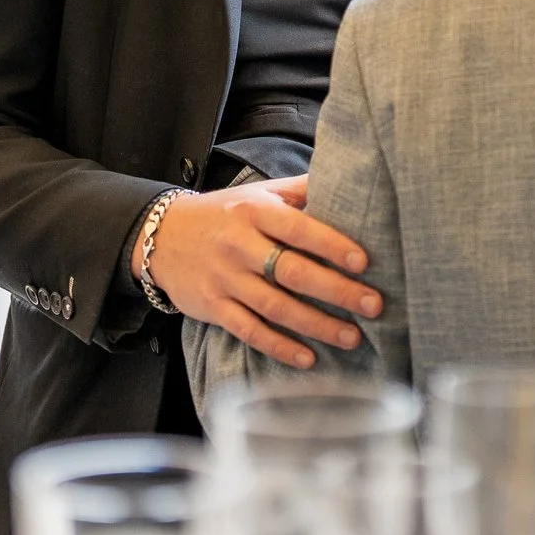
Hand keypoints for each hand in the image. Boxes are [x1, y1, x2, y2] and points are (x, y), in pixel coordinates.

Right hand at [139, 176, 380, 368]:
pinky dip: (279, 346)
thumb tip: (347, 177)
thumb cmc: (223, 214)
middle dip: (337, 290)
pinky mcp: (212, 306)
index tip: (364, 262)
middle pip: (292, 271)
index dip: (332, 245)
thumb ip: (299, 190)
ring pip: (275, 306)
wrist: (161, 236)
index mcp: (254, 211)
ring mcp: (224, 278)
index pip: (298, 228)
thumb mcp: (258, 193)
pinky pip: (249, 330)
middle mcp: (238, 244)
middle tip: (373, 305)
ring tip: (352, 337)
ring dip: (316, 325)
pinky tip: (308, 358)